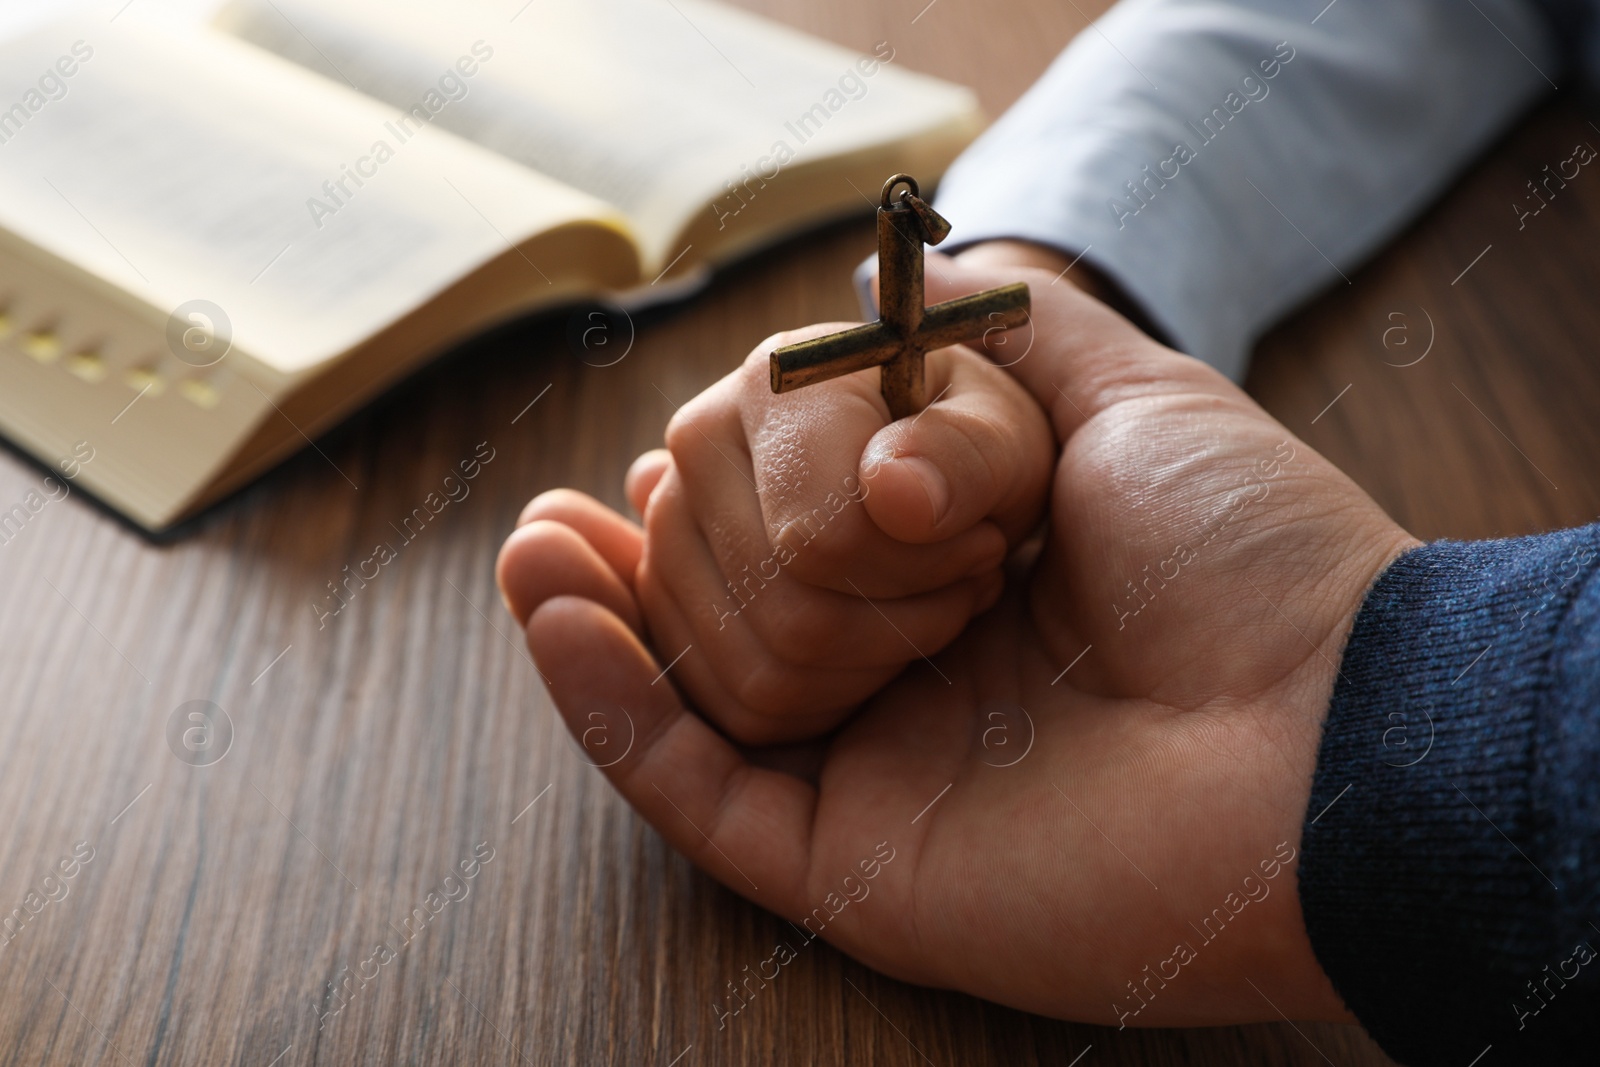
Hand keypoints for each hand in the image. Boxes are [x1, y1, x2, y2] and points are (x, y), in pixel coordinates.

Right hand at [498, 251, 1417, 1026]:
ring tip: (921, 618)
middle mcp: (874, 638)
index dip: (786, 437)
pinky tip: (548, 595)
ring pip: (690, 642)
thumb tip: (883, 304)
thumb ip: (998, 325)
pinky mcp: (835, 856)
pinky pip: (670, 777)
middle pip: (702, 541)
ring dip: (783, 592)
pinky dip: (593, 688)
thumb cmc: (1243, 559)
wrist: (1325, 737)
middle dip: (803, 516)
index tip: (890, 447)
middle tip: (950, 549)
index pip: (759, 459)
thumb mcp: (1125, 388)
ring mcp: (850, 750)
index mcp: (928, 538)